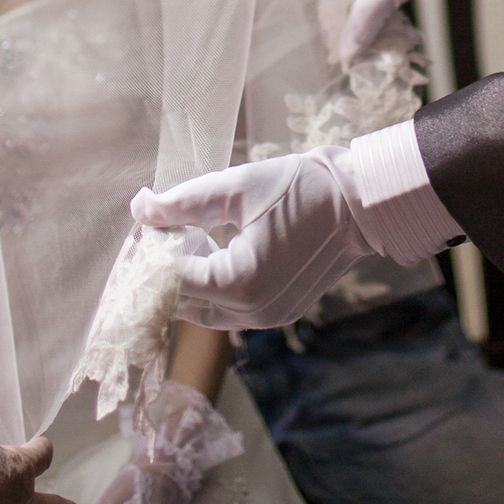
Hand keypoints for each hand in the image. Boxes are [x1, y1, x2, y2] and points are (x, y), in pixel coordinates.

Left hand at [130, 148, 378, 328]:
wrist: (364, 202)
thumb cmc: (304, 187)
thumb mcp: (238, 186)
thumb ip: (183, 202)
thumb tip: (139, 206)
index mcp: (238, 281)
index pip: (169, 279)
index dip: (152, 251)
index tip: (151, 223)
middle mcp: (251, 310)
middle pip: (183, 302)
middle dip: (169, 269)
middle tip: (170, 229)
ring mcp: (268, 316)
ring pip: (205, 311)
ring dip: (192, 281)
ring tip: (200, 237)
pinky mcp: (280, 313)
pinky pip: (232, 310)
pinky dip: (217, 287)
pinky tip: (223, 251)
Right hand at [328, 0, 498, 55]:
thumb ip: (367, 16)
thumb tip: (346, 54)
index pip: (332, 2)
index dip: (340, 31)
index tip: (350, 60)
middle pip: (349, 11)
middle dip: (361, 36)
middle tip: (371, 63)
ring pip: (370, 15)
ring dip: (379, 35)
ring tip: (388, 57)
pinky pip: (387, 14)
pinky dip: (393, 29)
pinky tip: (402, 43)